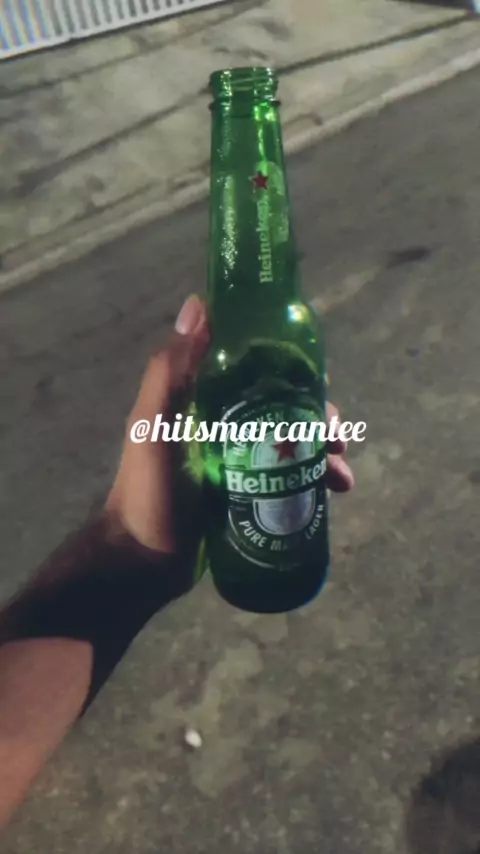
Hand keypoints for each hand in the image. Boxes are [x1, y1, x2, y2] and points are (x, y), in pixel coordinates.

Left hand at [106, 295, 353, 562]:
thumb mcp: (154, 425)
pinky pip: (293, 480)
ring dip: (326, 453)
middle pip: (285, 411)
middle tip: (338, 438)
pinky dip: (318, 481)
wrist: (144, 562)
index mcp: (204, 402)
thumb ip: (171, 370)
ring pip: (296, 447)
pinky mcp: (252, 497)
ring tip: (341, 478)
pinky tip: (336, 494)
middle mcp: (226, 427)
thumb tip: (199, 304)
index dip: (291, 370)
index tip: (318, 377)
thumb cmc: (148, 490)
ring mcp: (241, 464)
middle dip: (319, 419)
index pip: (256, 372)